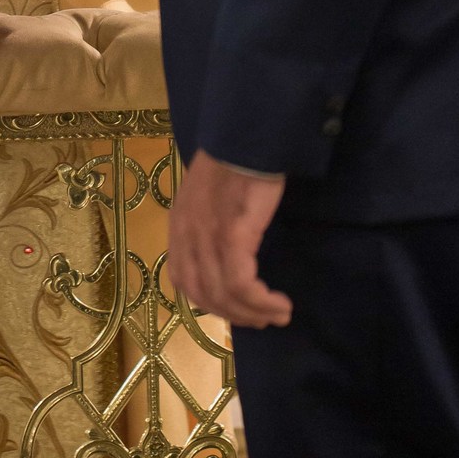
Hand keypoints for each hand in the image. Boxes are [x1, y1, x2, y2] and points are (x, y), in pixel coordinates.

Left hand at [167, 150, 291, 329]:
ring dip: (253, 313)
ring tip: (278, 314)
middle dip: (234, 314)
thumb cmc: (234, 163)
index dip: (210, 303)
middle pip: (203, 294)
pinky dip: (260, 301)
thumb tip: (226, 257)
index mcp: (179, 226)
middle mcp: (187, 235)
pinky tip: (279, 303)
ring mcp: (207, 236)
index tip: (238, 309)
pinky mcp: (231, 235)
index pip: (183, 281)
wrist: (245, 138)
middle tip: (263, 319)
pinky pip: (241, 283)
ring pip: (224, 294)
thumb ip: (208, 225)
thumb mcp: (209, 197)